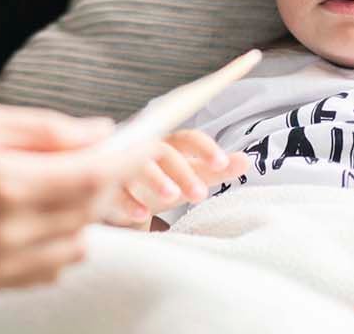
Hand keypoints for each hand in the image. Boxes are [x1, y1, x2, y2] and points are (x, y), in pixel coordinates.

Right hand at [0, 101, 118, 288]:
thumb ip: (43, 130)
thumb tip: (100, 132)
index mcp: (2, 182)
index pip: (92, 175)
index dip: (128, 157)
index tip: (146, 140)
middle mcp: (6, 230)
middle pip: (91, 208)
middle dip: (109, 179)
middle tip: (104, 152)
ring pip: (80, 241)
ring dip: (85, 211)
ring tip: (59, 182)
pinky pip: (53, 267)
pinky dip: (62, 241)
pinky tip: (40, 215)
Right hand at [102, 129, 251, 228]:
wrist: (112, 186)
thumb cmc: (157, 178)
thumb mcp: (186, 174)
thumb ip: (213, 169)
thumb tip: (247, 161)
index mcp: (168, 144)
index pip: (189, 139)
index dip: (206, 148)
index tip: (223, 163)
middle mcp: (145, 149)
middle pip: (165, 152)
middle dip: (183, 172)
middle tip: (200, 194)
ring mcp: (123, 164)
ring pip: (138, 165)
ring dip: (156, 179)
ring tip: (172, 197)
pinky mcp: (105, 183)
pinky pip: (115, 188)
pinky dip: (129, 200)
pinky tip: (142, 215)